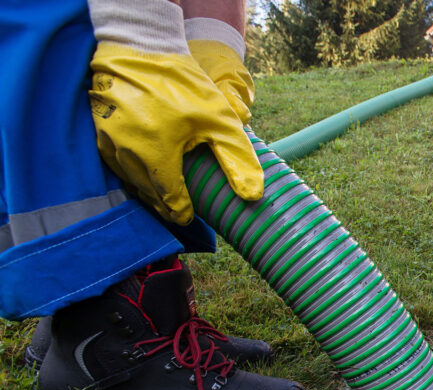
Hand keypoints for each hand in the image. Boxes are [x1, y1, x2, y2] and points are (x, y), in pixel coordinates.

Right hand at [87, 0, 262, 225]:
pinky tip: (144, 173)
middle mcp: (127, 153)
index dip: (181, 212)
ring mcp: (108, 142)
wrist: (141, 47)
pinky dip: (130, 173)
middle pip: (148, 194)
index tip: (189, 218)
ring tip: (163, 197)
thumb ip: (237, 159)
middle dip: (164, 205)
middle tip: (178, 213)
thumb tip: (253, 195)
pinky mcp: (98, 131)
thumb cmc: (183, 84)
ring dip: (147, 191)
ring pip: (129, 180)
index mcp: (157, 154)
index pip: (169, 199)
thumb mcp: (220, 120)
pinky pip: (115, 163)